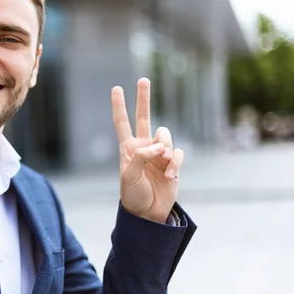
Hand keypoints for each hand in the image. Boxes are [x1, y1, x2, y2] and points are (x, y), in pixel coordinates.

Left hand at [111, 78, 182, 223]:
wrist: (148, 213)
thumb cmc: (133, 194)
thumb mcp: (129, 176)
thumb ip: (141, 157)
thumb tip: (158, 146)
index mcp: (128, 148)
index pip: (122, 122)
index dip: (119, 106)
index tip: (116, 88)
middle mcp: (143, 147)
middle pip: (144, 116)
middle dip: (143, 98)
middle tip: (143, 80)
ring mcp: (159, 154)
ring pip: (165, 136)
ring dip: (166, 148)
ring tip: (163, 166)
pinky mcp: (172, 163)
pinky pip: (178, 154)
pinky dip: (175, 164)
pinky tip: (170, 177)